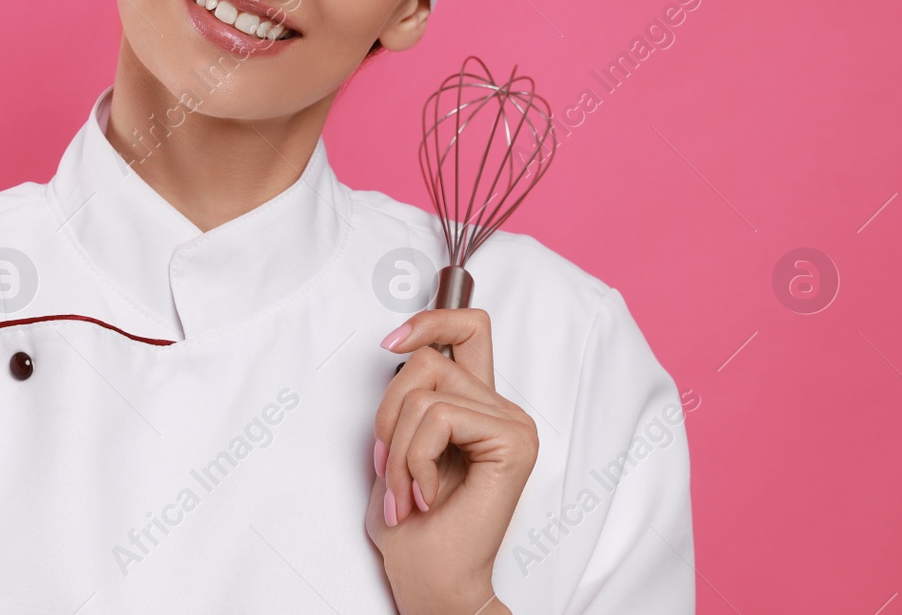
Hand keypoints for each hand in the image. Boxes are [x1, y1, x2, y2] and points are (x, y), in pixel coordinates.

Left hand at [366, 308, 536, 614]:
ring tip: (406, 491)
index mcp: (476, 405)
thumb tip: (400, 354)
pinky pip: (437, 417)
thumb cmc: (414, 528)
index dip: (431, 320)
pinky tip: (427, 494)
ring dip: (397, 449)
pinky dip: (414, 458)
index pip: (468, 329)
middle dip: (388, 415)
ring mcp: (513, 423)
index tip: (390, 342)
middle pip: (427, 359)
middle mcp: (501, 408)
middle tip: (389, 471)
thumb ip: (407, 401)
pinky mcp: (514, 442)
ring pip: (424, 393)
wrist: (433, 581)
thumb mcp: (395, 448)